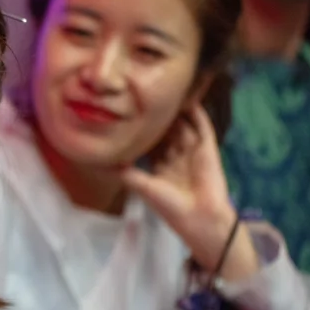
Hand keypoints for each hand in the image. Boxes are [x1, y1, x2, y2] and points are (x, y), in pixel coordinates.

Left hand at [121, 104, 256, 280]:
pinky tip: (188, 98)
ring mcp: (193, 151)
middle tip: (145, 96)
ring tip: (165, 92)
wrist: (199, 217)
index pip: (151, 142)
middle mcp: (177, 156)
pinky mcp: (208, 148)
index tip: (128, 113)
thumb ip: (124, 171)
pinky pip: (202, 126)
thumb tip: (101, 161)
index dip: (142, 129)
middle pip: (167, 131)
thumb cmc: (170, 206)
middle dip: (158, 117)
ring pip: (183, 125)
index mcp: (161, 166)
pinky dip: (196, 113)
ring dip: (175, 111)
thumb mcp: (142, 185)